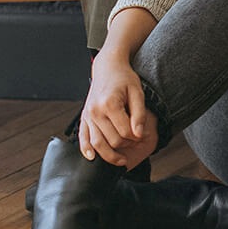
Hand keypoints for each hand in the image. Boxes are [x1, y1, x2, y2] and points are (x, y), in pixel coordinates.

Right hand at [77, 53, 157, 167]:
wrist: (108, 67)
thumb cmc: (125, 78)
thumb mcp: (137, 92)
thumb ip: (139, 114)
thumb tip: (140, 135)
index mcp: (109, 104)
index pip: (125, 131)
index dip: (137, 138)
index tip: (144, 137)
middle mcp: (95, 111)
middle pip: (112, 140)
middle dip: (127, 146)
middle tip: (137, 144)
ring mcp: (87, 115)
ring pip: (97, 144)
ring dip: (110, 155)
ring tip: (121, 160)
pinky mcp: (83, 117)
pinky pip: (83, 137)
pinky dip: (86, 149)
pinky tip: (93, 158)